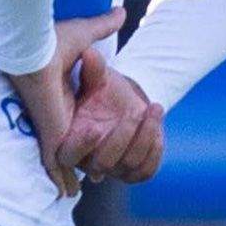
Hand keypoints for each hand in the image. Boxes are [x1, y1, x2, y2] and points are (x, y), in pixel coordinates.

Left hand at [6, 12, 123, 197]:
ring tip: (100, 178)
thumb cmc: (50, 40)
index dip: (94, 133)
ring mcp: (52, 129)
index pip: (80, 124)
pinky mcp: (50, 136)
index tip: (106, 136)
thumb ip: (102, 29)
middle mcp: (55, 117)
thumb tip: (121, 13)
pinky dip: (61, 178)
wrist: (32, 47)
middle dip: (94, 157)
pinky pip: (56, 164)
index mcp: (64, 100)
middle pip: (75, 146)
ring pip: (69, 159)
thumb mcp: (83, 38)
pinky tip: (66, 192)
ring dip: (90, 167)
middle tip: (106, 167)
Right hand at [61, 50, 166, 186]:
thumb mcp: (98, 81)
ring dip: (146, 136)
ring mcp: (113, 169)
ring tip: (154, 108)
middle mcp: (89, 160)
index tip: (96, 127)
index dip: (81, 146)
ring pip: (129, 165)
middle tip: (135, 110)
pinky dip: (156, 151)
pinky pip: (146, 171)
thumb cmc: (103, 92)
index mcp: (70, 141)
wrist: (123, 104)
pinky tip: (157, 127)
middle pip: (103, 163)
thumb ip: (92, 72)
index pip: (67, 156)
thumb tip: (90, 53)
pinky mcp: (134, 173)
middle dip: (123, 137)